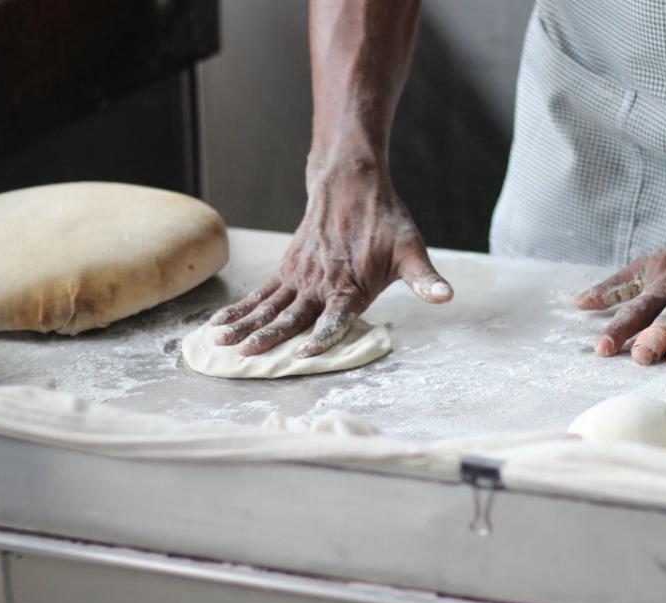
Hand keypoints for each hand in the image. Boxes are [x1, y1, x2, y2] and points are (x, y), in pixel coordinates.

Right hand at [209, 166, 452, 356]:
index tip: (303, 353)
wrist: (351, 183)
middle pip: (291, 316)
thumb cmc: (385, 222)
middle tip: (246, 355)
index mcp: (351, 287)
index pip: (334, 318)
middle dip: (268, 337)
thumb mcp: (412, 250)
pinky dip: (239, 309)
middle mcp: (321, 284)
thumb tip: (446, 296)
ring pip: (268, 306)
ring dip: (244, 325)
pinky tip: (219, 325)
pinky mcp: (287, 269)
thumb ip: (425, 280)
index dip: (321, 337)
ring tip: (220, 343)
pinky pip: (260, 293)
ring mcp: (300, 277)